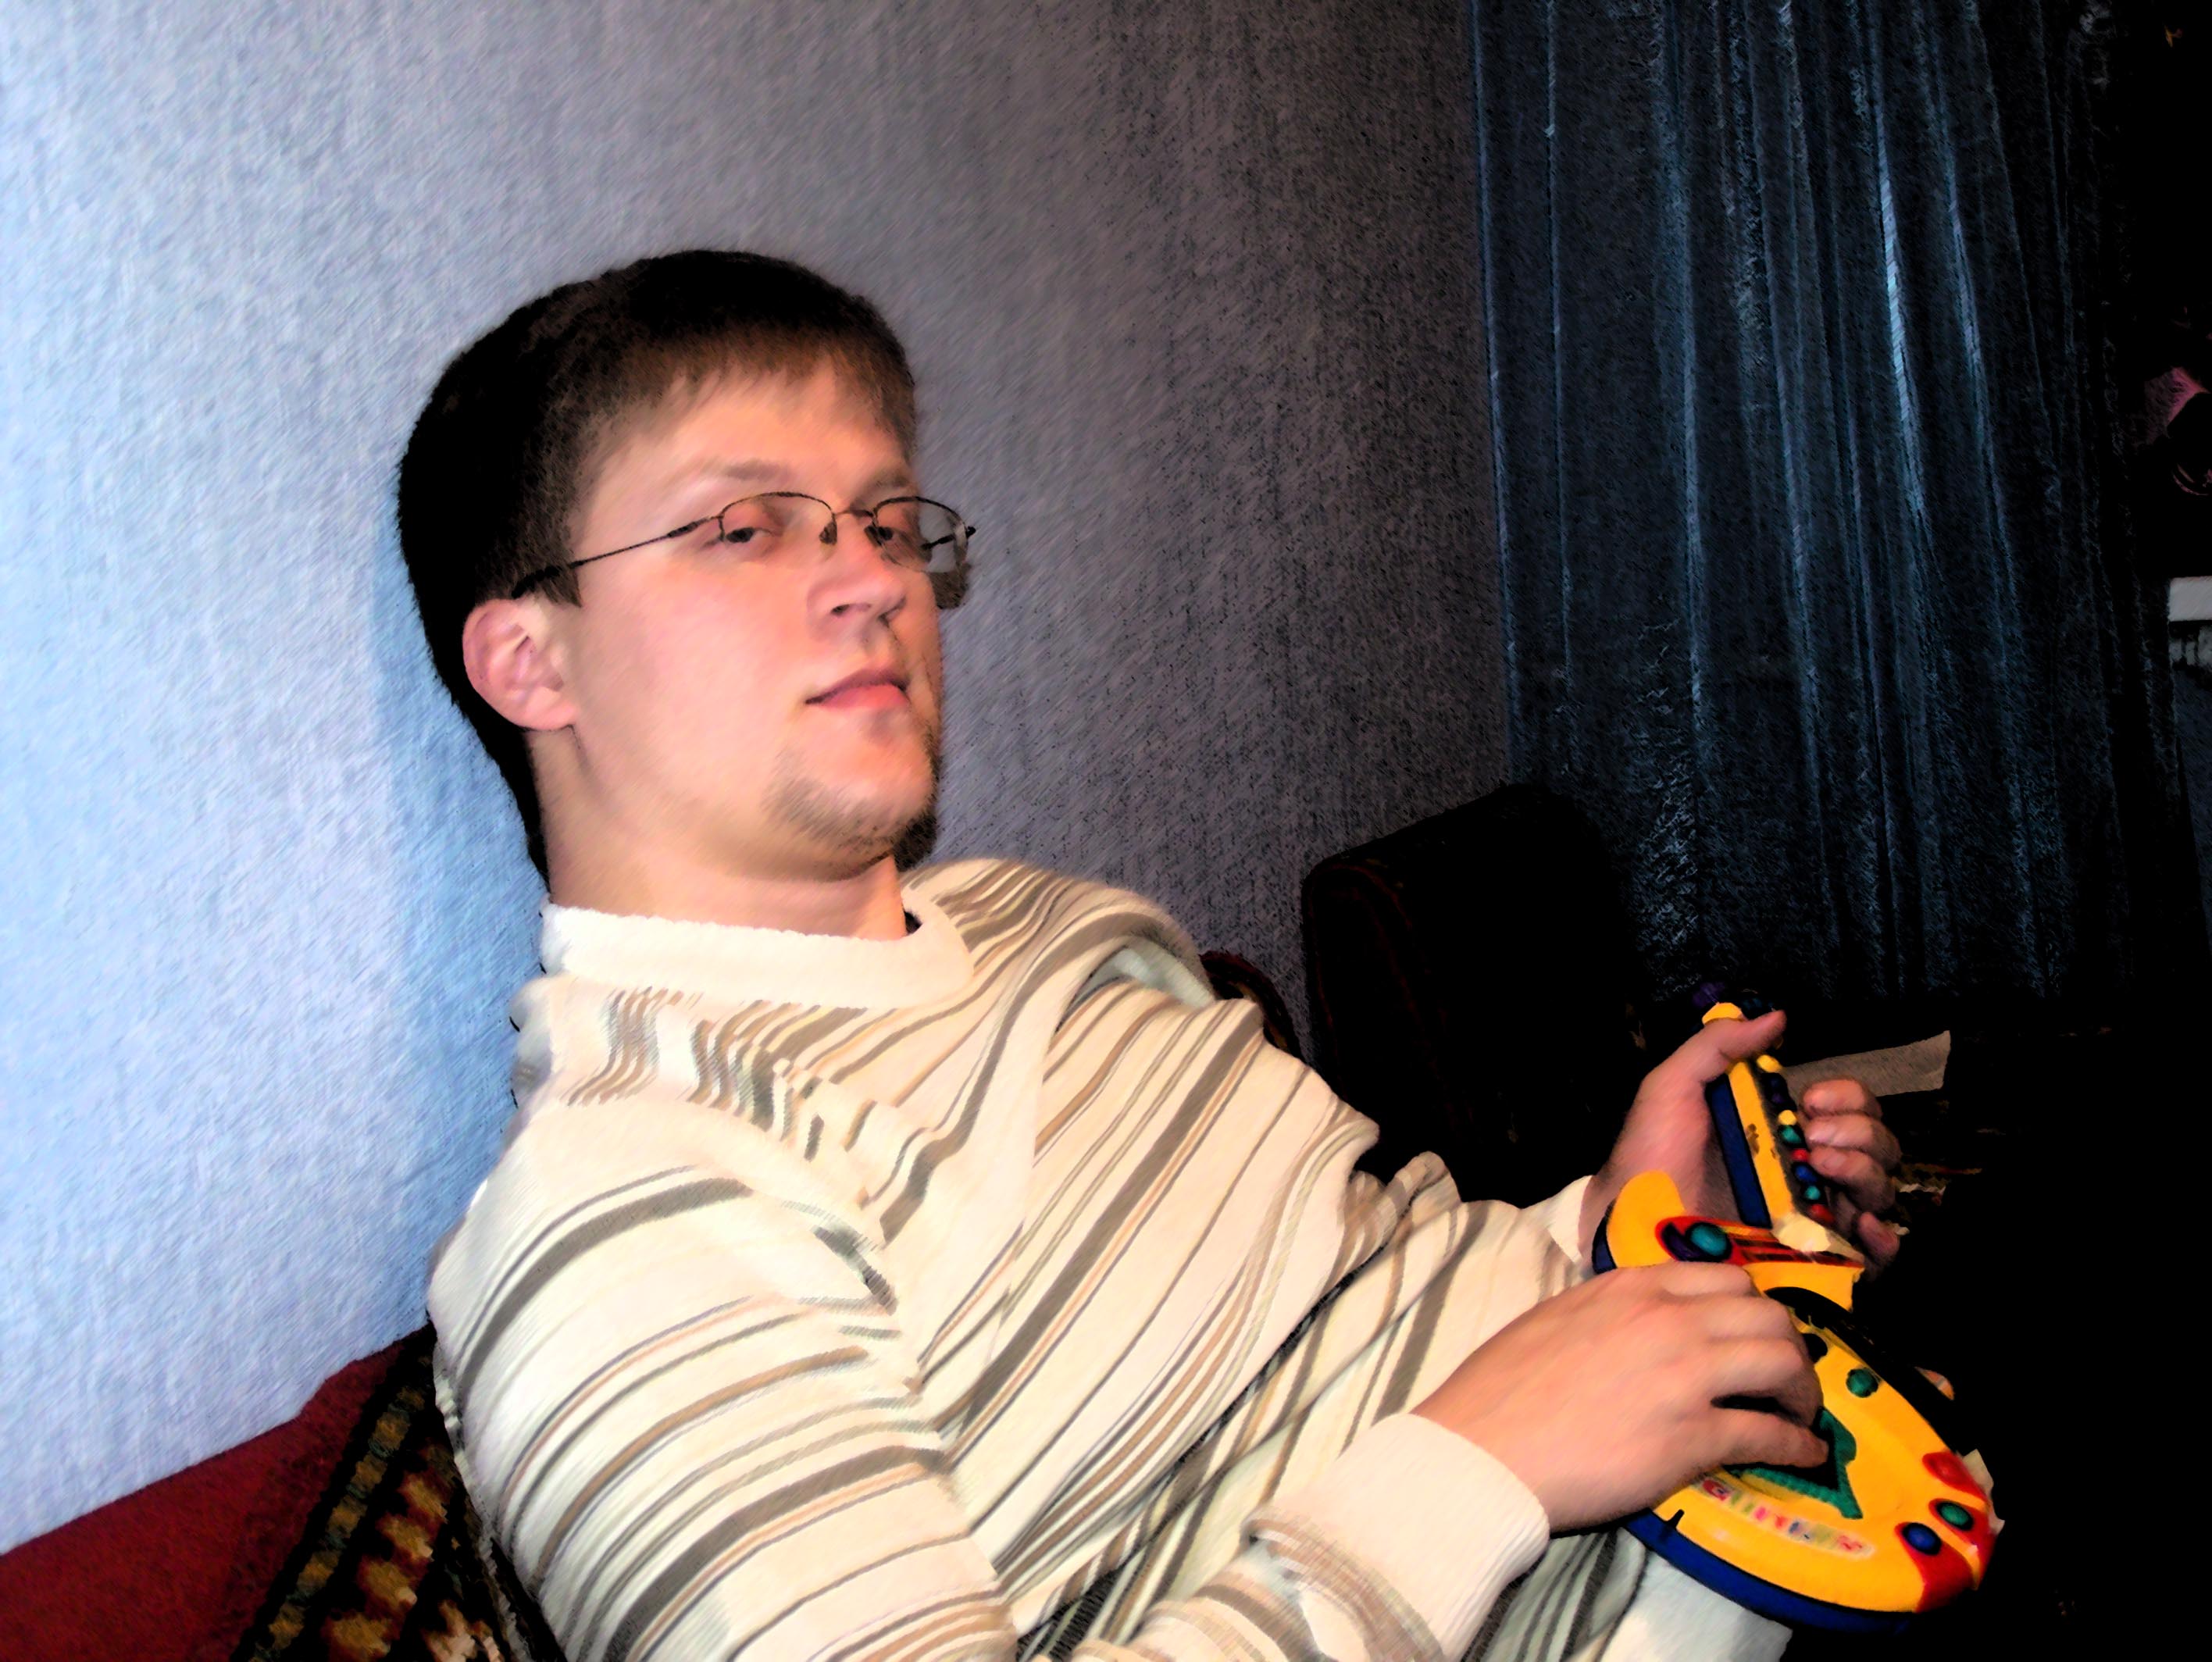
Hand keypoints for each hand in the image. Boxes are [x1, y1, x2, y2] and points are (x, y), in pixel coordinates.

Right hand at [1413, 1263, 1825, 1530]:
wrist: (1482, 1451)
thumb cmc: (1501, 1391)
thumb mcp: (1557, 1318)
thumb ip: (1611, 1311)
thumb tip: (1643, 1326)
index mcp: (1631, 1286)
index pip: (1724, 1278)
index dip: (1752, 1310)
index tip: (1753, 1337)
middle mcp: (1668, 1318)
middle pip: (1768, 1316)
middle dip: (1790, 1349)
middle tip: (1785, 1381)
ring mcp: (1685, 1375)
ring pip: (1783, 1363)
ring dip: (1803, 1391)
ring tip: (1799, 1415)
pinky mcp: (1692, 1436)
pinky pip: (1769, 1433)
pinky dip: (1797, 1444)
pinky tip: (1804, 1454)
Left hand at [1577, 1010, 1904, 1270]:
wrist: (1631, 1222)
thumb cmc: (1650, 1154)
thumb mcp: (1672, 1086)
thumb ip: (1717, 1046)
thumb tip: (1775, 1016)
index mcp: (1782, 1130)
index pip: (1849, 1107)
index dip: (1846, 1098)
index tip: (1811, 1101)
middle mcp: (1808, 1171)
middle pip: (1876, 1145)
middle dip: (1860, 1131)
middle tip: (1814, 1135)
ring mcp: (1815, 1217)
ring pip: (1881, 1190)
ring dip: (1865, 1171)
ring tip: (1822, 1168)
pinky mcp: (1817, 1262)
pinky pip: (1877, 1254)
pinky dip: (1884, 1237)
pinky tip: (1860, 1223)